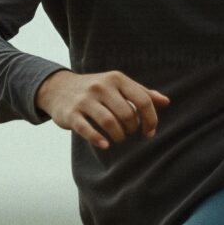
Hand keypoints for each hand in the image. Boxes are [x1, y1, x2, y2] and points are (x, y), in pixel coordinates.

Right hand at [35, 69, 170, 150]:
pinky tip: (105, 145)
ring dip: (119, 136)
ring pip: (109, 122)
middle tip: (129, 133)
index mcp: (117, 79)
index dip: (151, 119)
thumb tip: (166, 102)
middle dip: (132, 129)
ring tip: (119, 138)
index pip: (143, 100)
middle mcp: (101, 86)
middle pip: (127, 114)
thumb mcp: (118, 85)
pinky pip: (87, 129)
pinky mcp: (71, 114)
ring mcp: (85, 100)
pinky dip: (98, 139)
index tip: (149, 131)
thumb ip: (141, 93)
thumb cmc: (96, 89)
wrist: (58, 87)